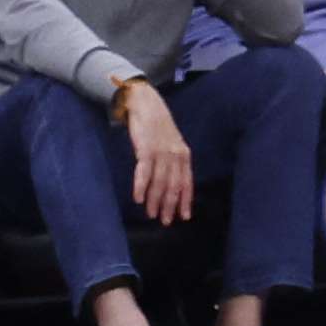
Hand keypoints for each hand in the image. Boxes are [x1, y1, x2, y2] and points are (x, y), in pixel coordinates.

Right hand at [120, 82, 194, 225]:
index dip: (185, 201)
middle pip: (173, 186)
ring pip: (159, 183)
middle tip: (165, 222)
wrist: (146, 103)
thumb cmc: (158, 125)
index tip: (184, 217)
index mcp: (184, 155)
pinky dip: (141, 187)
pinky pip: (144, 173)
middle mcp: (175, 155)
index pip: (186, 182)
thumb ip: (174, 162)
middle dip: (170, 206)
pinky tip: (138, 198)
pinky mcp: (145, 149)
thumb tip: (172, 184)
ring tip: (151, 214)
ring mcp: (161, 153)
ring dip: (155, 201)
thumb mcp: (172, 143)